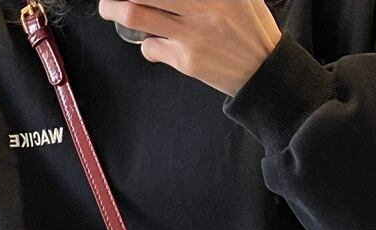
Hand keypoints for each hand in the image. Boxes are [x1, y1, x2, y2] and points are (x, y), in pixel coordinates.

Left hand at [97, 0, 282, 95]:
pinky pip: (152, 48)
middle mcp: (201, 8)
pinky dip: (147, 45)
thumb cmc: (253, 33)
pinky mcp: (187, 61)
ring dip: (116, 10)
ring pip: (137, 15)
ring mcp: (191, 35)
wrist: (265, 74)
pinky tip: (154, 44)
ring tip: (109, 8)